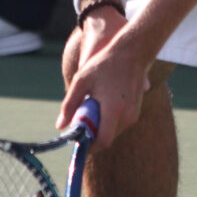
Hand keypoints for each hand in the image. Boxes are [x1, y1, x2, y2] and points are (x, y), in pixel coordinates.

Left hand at [57, 8, 150, 151]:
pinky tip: (102, 103)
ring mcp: (134, 114)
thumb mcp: (82, 81)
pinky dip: (109, 119)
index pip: (102, 141)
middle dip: (93, 134)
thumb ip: (70, 105)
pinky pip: (120, 123)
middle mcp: (127, 116)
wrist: (133, 51)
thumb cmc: (105, 64)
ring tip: (91, 107)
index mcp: (114, 110)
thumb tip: (60, 126)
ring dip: (101, 126)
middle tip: (80, 121)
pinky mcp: (136, 110)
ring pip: (114, 131)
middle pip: (107, 138)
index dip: (89, 145)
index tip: (77, 140)